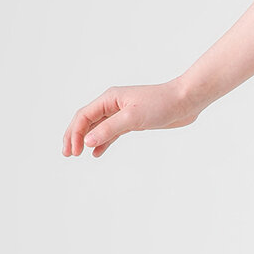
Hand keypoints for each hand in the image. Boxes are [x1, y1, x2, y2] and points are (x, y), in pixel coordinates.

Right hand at [61, 80, 201, 157]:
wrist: (185, 101)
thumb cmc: (161, 104)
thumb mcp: (132, 118)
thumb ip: (109, 130)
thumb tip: (88, 142)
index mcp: (109, 99)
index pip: (84, 116)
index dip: (74, 133)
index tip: (73, 151)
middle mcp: (113, 104)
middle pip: (86, 121)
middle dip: (74, 136)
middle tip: (67, 154)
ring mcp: (123, 113)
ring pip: (98, 127)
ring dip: (86, 140)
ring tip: (76, 154)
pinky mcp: (133, 121)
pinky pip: (112, 132)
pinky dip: (103, 142)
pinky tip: (97, 153)